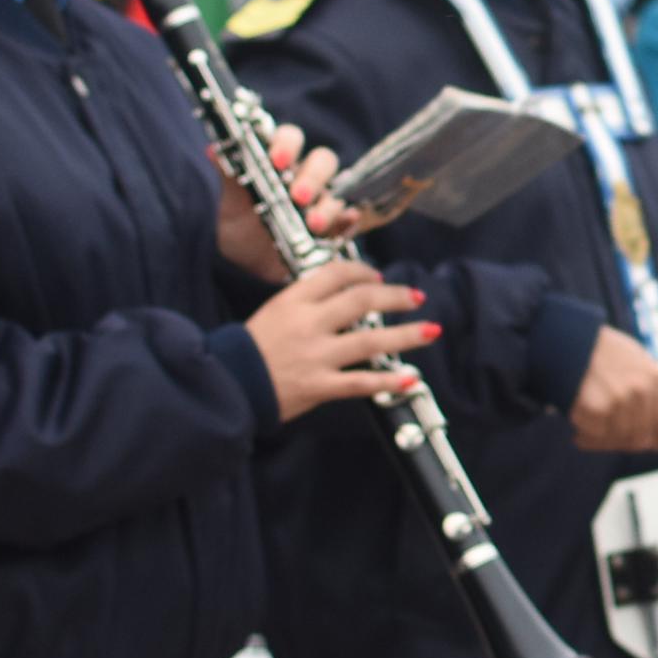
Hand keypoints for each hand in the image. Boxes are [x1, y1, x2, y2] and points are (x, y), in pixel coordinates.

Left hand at [215, 122, 358, 278]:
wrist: (247, 268)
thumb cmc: (242, 228)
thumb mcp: (231, 205)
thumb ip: (229, 178)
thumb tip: (213, 149)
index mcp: (280, 163)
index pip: (290, 138)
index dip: (287, 144)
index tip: (277, 161)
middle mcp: (306, 178)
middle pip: (323, 161)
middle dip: (313, 176)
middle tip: (297, 196)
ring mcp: (322, 203)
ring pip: (336, 193)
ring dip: (327, 207)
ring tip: (313, 225)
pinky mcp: (334, 229)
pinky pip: (348, 222)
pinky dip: (348, 222)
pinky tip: (344, 225)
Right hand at [246, 257, 429, 419]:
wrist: (226, 386)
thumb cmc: (247, 349)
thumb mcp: (272, 312)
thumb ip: (306, 302)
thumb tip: (344, 294)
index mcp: (294, 301)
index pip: (337, 275)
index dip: (364, 272)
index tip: (378, 278)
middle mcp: (308, 324)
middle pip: (362, 301)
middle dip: (395, 297)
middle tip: (416, 297)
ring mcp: (315, 355)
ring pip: (371, 340)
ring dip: (406, 335)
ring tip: (432, 330)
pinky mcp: (318, 385)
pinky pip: (361, 382)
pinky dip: (388, 381)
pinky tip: (410, 379)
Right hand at [569, 326, 657, 453]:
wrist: (565, 339)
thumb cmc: (598, 351)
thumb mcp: (635, 360)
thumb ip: (653, 391)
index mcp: (655, 379)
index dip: (656, 441)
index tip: (644, 443)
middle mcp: (642, 391)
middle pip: (642, 439)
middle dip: (623, 442)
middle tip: (607, 436)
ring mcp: (620, 401)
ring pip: (617, 440)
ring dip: (601, 440)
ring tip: (588, 426)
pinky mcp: (597, 409)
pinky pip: (595, 437)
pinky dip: (585, 437)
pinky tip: (578, 427)